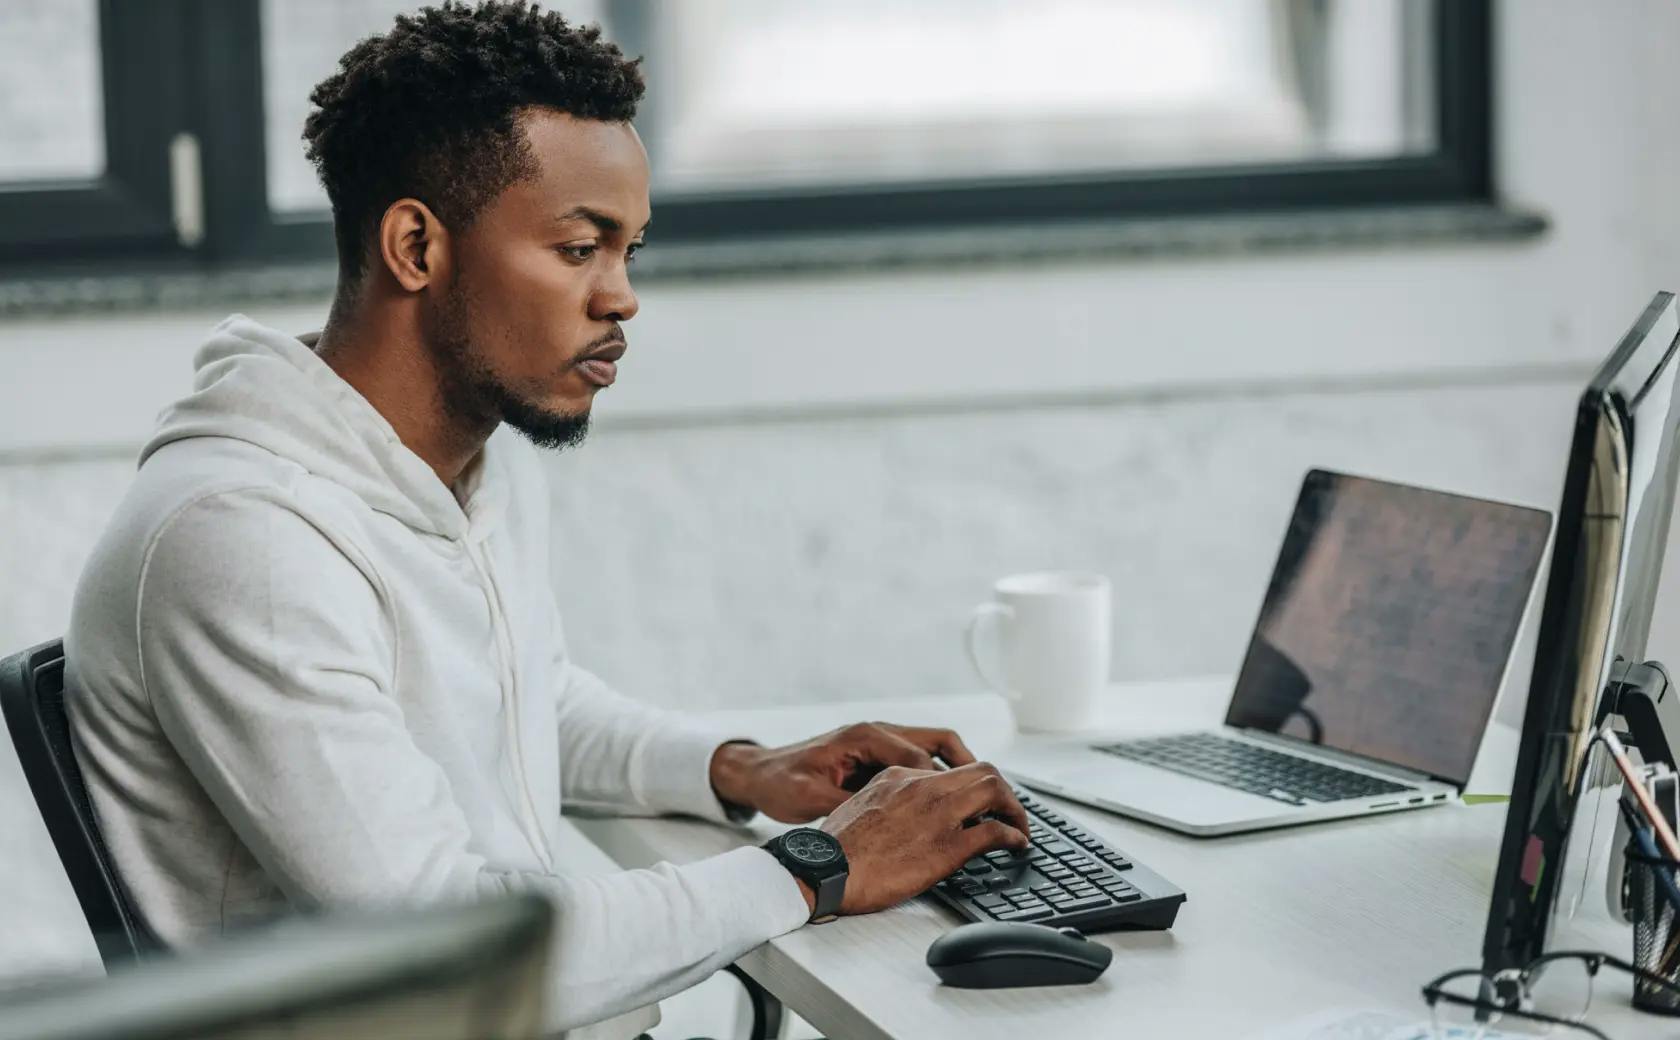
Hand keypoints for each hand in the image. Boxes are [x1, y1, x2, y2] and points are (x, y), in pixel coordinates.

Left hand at [710, 722, 976, 823]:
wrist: (757, 774)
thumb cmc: (781, 783)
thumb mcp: (812, 799)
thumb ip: (851, 802)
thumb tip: (889, 816)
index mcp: (866, 737)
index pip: (922, 755)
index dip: (948, 783)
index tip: (970, 808)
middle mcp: (877, 733)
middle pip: (940, 741)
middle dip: (969, 766)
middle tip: (992, 796)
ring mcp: (879, 743)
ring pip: (933, 749)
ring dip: (958, 771)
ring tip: (979, 801)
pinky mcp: (875, 757)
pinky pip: (919, 761)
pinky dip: (938, 778)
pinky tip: (946, 805)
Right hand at [820, 762, 1029, 914]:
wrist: (824, 870)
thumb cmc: (833, 849)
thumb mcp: (859, 806)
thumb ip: (887, 802)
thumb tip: (904, 816)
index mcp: (898, 775)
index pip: (949, 770)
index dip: (972, 786)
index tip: (979, 803)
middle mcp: (922, 787)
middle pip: (982, 770)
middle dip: (1003, 791)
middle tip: (1009, 812)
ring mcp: (936, 815)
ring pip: (994, 790)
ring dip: (1015, 810)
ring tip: (1018, 828)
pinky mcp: (946, 847)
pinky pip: (993, 832)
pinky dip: (1013, 836)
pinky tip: (1015, 846)